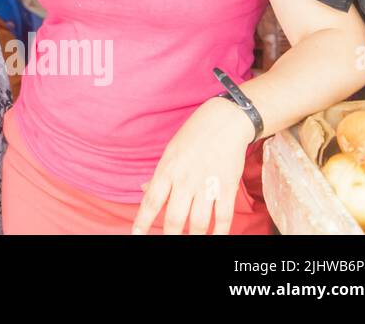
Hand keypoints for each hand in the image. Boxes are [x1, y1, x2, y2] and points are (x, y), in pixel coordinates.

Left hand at [132, 97, 256, 234]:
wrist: (224, 121)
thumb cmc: (193, 136)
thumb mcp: (169, 152)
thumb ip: (158, 175)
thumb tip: (143, 190)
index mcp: (167, 170)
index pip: (151, 201)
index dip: (142, 222)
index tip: (136, 236)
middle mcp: (185, 180)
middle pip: (174, 217)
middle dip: (170, 236)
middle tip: (167, 244)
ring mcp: (207, 185)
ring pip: (199, 222)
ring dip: (194, 237)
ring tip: (191, 242)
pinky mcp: (227, 187)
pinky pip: (223, 217)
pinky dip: (220, 232)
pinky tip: (215, 238)